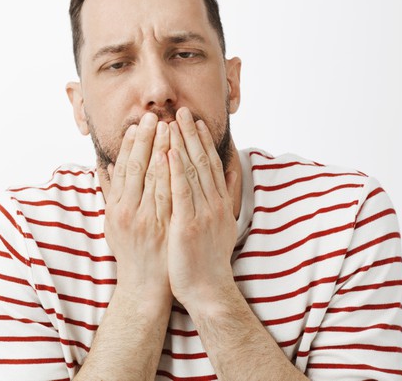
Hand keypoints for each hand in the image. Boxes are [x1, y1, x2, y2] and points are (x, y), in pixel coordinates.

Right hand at [105, 112, 171, 299]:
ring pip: (158, 178)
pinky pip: (173, 195)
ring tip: (170, 127)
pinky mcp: (168, 226)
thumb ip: (109, 192)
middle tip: (154, 116)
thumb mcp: (111, 222)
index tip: (137, 125)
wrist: (145, 284)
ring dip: (164, 150)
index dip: (131, 145)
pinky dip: (176, 173)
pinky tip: (180, 155)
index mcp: (116, 208)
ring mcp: (151, 219)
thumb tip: (103, 165)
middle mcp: (131, 212)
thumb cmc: (129, 251)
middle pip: (140, 168)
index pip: (125, 169)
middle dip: (147, 140)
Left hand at [166, 107, 238, 307]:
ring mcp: (202, 214)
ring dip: (182, 145)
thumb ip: (225, 197)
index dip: (202, 141)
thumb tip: (232, 172)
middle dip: (191, 135)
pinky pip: (182, 193)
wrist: (208, 290)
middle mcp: (213, 204)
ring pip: (192, 172)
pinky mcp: (188, 225)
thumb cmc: (209, 259)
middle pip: (202, 162)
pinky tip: (169, 152)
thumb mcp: (222, 224)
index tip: (194, 121)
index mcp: (218, 203)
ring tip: (173, 122)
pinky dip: (176, 171)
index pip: (210, 165)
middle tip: (182, 111)